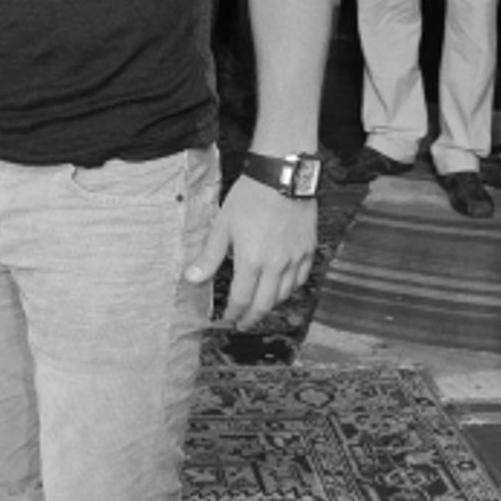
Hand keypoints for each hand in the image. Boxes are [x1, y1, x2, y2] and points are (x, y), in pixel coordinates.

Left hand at [185, 175, 316, 328]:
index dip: (234, 314)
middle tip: (243, 324)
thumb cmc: (250, 197)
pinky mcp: (308, 249)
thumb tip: (192, 278)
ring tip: (259, 307)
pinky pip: (301, 278)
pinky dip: (290, 288)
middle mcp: (276, 265)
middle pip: (265, 303)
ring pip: (284, 294)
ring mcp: (295, 258)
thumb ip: (209, 256)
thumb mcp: (223, 226)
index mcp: (251, 261)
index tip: (228, 319)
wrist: (282, 176)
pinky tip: (282, 287)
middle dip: (252, 317)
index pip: (242, 299)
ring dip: (270, 305)